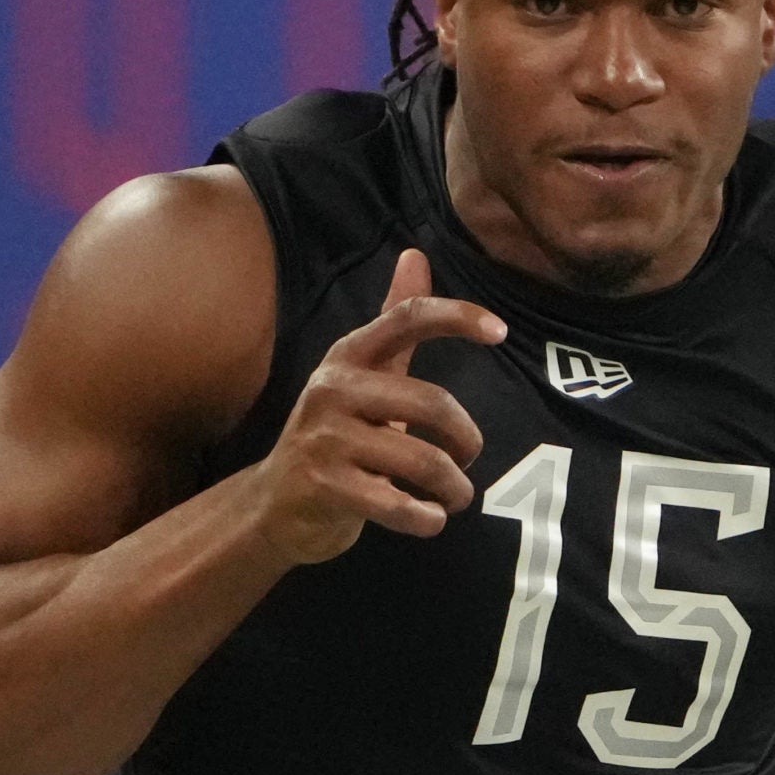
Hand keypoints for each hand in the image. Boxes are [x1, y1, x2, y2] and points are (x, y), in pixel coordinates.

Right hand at [248, 248, 505, 562]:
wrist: (274, 504)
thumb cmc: (336, 434)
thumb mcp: (363, 375)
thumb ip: (394, 323)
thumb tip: (415, 255)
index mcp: (348, 356)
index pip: (406, 319)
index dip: (457, 317)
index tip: (501, 331)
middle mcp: (333, 389)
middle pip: (432, 402)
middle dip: (466, 440)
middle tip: (468, 461)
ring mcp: (325, 438)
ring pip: (423, 460)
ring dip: (453, 488)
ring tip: (455, 497)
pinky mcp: (324, 486)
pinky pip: (399, 503)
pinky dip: (426, 518)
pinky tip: (430, 519)